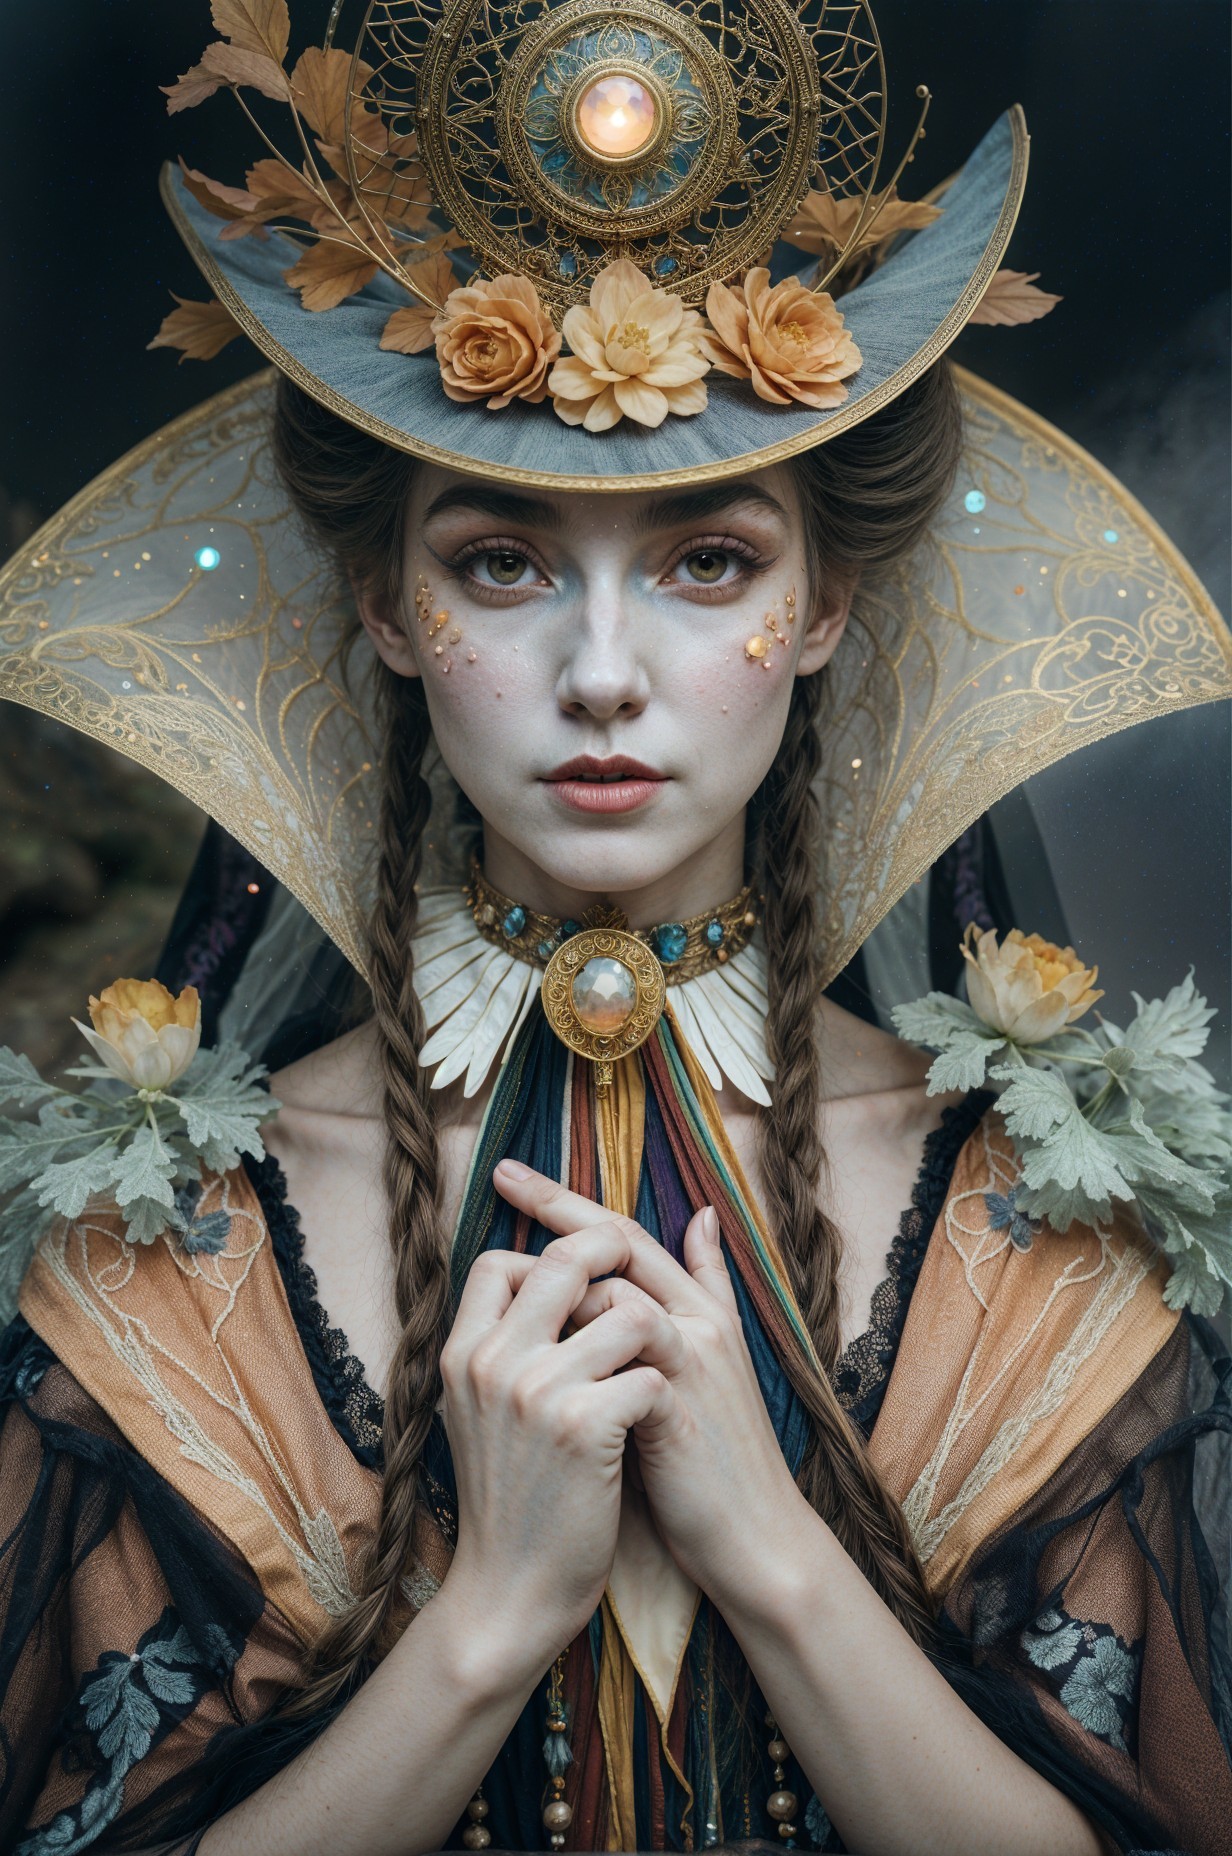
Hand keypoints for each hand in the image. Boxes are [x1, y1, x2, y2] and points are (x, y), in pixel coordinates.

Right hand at [438, 1220, 675, 1668]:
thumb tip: (538, 1284)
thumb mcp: (480, 1414)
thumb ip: (502, 1350)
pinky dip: (663, 1397)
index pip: (498, 1263)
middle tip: (643, 1297)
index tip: (583, 1280)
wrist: (510, 1593)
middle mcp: (492, 1362)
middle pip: (565, 1262)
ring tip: (653, 1372)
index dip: (546, 1258)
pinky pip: (649, 1373)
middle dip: (614, 1264)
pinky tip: (655, 1427)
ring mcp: (536, 1392)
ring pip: (626, 1311)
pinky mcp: (583, 1427)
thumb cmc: (512, 1501)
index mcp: (462, 1355)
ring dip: (654, 1340)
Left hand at [492, 1160, 810, 1605]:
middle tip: (502, 1175)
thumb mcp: (706, 1364)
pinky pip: (625, 1359)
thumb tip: (704, 1217)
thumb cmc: (710, 1457)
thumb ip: (702, 1291)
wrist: (754, 1537)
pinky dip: (580, 1353)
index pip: (629, 1235)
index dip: (572, 1201)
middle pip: (625, 1242)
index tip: (513, 1172)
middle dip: (559, 1207)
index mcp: (701, 1310)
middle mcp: (702, 1323)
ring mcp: (694, 1364)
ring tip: (511, 1293)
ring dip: (563, 1293)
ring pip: (621, 1295)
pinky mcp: (679, 1410)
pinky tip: (538, 1354)